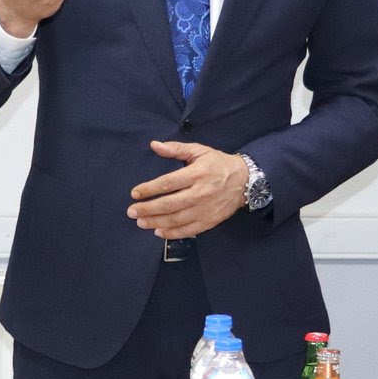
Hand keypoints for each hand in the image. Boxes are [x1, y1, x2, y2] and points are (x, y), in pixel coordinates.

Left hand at [127, 142, 248, 238]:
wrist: (245, 181)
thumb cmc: (218, 164)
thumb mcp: (199, 151)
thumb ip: (176, 149)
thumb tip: (154, 145)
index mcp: (197, 174)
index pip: (168, 183)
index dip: (149, 189)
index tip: (135, 193)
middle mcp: (200, 193)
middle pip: (169, 204)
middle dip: (148, 209)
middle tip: (132, 212)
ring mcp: (205, 209)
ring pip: (176, 219)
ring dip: (156, 222)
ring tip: (141, 222)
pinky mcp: (210, 221)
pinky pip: (188, 230)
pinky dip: (172, 233)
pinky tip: (158, 231)